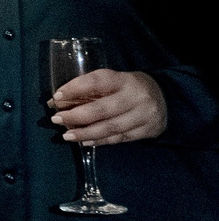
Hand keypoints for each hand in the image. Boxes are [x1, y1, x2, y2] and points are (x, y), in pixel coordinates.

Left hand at [50, 68, 167, 144]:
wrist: (165, 97)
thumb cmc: (127, 88)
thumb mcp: (112, 81)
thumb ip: (88, 90)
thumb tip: (54, 101)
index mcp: (124, 79)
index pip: (97, 82)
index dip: (75, 89)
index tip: (56, 97)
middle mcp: (135, 96)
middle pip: (102, 109)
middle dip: (76, 116)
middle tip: (56, 119)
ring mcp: (144, 115)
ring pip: (111, 127)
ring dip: (85, 133)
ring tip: (67, 136)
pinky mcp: (148, 130)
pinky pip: (120, 138)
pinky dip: (100, 141)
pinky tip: (85, 141)